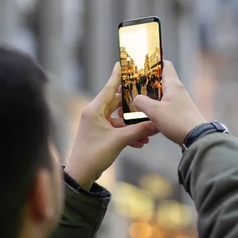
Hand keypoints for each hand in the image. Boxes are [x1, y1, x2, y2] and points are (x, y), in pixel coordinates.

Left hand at [65, 63, 157, 188]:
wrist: (81, 175)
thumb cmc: (94, 155)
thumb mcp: (119, 141)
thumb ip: (139, 131)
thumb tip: (156, 123)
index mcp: (94, 109)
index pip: (110, 87)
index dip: (118, 75)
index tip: (123, 63)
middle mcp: (95, 113)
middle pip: (118, 103)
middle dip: (134, 106)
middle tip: (148, 99)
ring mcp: (97, 124)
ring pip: (120, 118)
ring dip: (133, 125)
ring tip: (149, 130)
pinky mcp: (100, 134)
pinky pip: (117, 129)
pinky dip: (128, 134)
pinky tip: (142, 142)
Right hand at [133, 61, 205, 143]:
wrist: (196, 138)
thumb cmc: (178, 122)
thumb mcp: (155, 111)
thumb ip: (142, 102)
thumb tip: (135, 99)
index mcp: (172, 84)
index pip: (164, 64)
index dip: (153, 63)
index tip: (140, 65)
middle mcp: (176, 90)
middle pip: (160, 79)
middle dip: (146, 82)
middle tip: (133, 85)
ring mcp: (178, 101)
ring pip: (160, 93)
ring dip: (149, 96)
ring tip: (136, 100)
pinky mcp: (178, 112)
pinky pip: (164, 105)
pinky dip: (154, 106)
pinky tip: (146, 113)